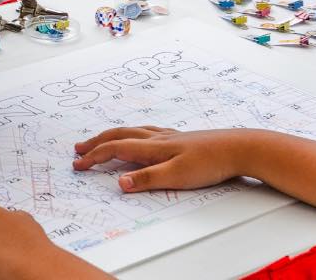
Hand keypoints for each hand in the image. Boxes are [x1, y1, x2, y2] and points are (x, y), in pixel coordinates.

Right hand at [72, 126, 252, 192]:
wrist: (238, 147)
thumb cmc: (209, 163)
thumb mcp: (177, 176)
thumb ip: (148, 179)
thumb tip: (119, 183)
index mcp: (152, 146)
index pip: (115, 149)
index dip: (94, 157)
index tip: (77, 164)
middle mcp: (156, 137)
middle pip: (118, 135)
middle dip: (96, 142)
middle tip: (78, 149)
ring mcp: (168, 135)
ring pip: (132, 131)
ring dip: (112, 136)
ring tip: (101, 140)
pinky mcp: (179, 138)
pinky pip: (146, 132)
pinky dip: (133, 134)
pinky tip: (140, 137)